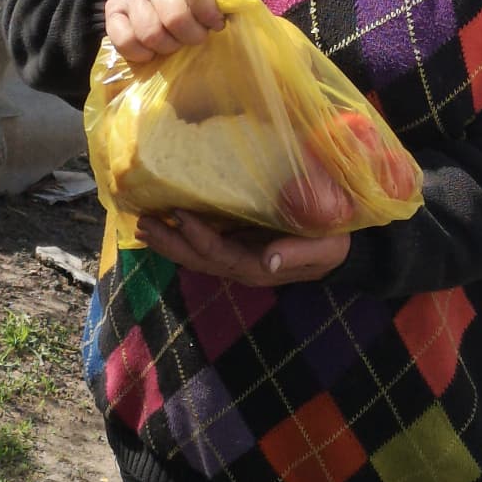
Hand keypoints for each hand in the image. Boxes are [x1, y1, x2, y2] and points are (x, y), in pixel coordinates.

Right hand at [104, 0, 227, 70]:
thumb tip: (235, 12)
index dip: (209, 16)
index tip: (216, 25)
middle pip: (174, 18)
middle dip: (190, 36)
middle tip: (195, 39)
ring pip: (150, 33)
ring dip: (167, 47)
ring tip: (174, 44)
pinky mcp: (113, 9)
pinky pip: (125, 41)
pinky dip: (140, 53)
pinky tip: (150, 51)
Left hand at [138, 161, 351, 289]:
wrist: (339, 252)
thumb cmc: (332, 245)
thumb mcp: (323, 249)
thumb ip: (297, 254)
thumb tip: (270, 262)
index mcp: (259, 267)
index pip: (220, 254)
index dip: (198, 236)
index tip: (179, 214)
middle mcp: (241, 268)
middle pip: (197, 259)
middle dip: (170, 243)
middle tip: (142, 224)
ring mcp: (237, 260)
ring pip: (195, 256)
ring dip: (169, 242)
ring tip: (143, 226)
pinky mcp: (237, 249)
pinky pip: (203, 247)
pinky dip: (181, 237)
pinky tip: (165, 224)